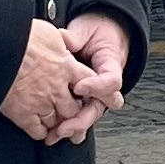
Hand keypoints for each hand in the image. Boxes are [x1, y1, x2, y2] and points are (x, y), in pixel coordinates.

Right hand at [0, 18, 98, 142]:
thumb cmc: (19, 36)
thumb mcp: (49, 32)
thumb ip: (60, 41)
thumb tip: (62, 40)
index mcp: (66, 66)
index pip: (90, 82)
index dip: (97, 91)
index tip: (101, 97)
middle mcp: (57, 88)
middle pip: (75, 109)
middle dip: (76, 114)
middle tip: (75, 118)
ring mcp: (41, 102)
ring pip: (58, 121)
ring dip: (59, 125)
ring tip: (58, 127)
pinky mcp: (23, 114)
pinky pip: (37, 131)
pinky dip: (41, 132)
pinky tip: (40, 131)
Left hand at [48, 10, 131, 144]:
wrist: (106, 32)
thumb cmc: (99, 31)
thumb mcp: (88, 29)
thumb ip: (75, 37)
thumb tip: (61, 38)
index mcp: (112, 65)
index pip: (111, 81)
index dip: (96, 87)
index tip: (78, 87)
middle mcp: (105, 85)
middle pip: (99, 108)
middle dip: (81, 120)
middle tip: (63, 127)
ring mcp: (95, 94)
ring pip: (88, 116)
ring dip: (72, 127)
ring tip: (55, 135)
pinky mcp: (84, 99)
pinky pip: (78, 114)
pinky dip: (66, 124)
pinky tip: (52, 132)